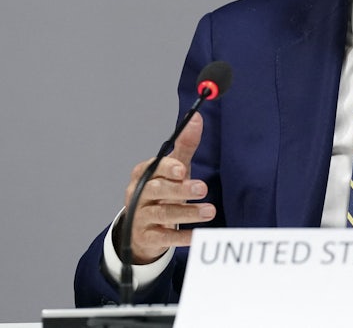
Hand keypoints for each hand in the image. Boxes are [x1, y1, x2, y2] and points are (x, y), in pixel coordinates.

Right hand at [116, 112, 216, 263]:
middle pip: (157, 190)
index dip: (167, 168)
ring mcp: (140, 217)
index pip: (154, 168)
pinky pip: (164, 238)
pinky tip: (198, 236)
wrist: (142, 227)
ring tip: (210, 211)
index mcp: (144, 174)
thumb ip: (185, 145)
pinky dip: (181, 237)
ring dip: (187, 213)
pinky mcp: (147, 238)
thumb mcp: (174, 168)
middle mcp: (138, 194)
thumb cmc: (162, 191)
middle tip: (203, 188)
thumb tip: (197, 117)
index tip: (183, 169)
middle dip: (180, 189)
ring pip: (163, 214)